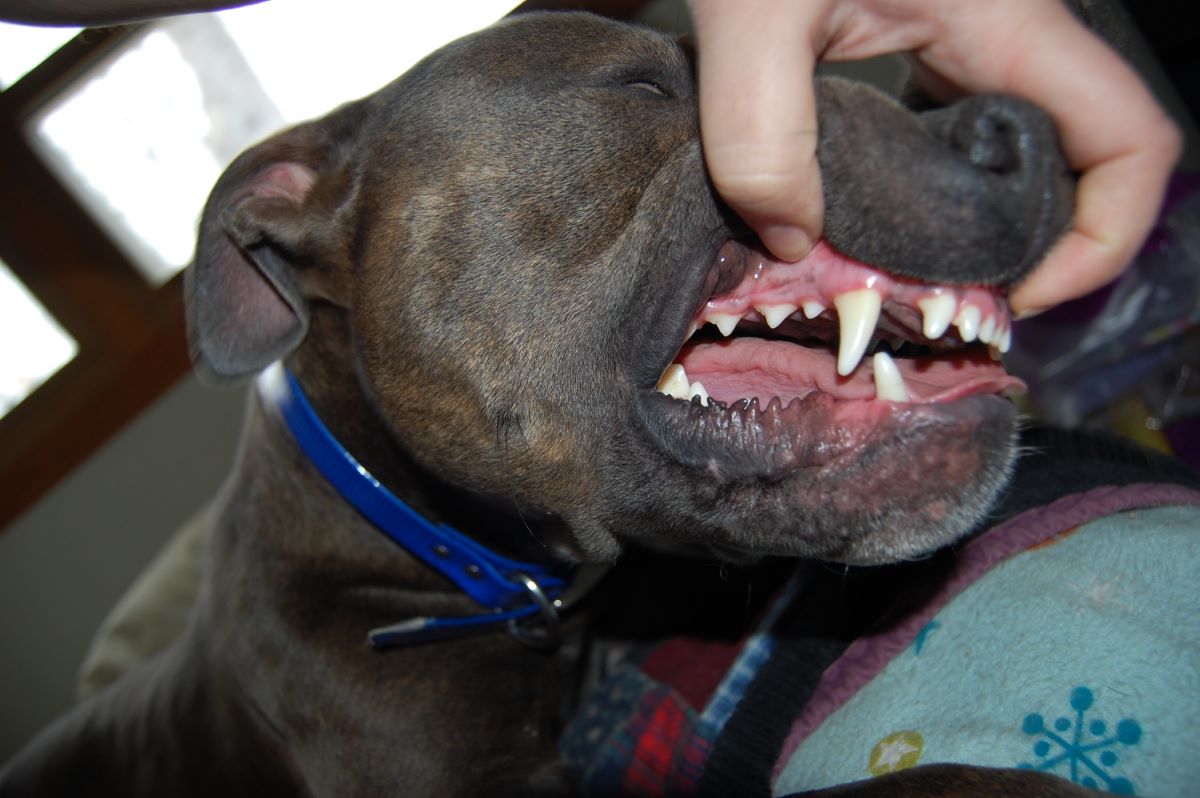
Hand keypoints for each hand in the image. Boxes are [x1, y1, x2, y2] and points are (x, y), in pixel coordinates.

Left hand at [688, 0, 1181, 316]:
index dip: (1107, 238)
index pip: (1132, 142)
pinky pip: (956, 130)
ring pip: (1017, 151)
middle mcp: (1006, 34)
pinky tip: (863, 218)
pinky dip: (929, 189)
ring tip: (902, 281)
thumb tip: (790, 243)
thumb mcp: (752, 18)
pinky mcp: (921, 41)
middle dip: (1032, 250)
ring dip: (977, 226)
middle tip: (945, 307)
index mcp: (1008, 24)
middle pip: (1080, 162)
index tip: (1021, 297)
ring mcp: (966, 36)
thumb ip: (759, 131)